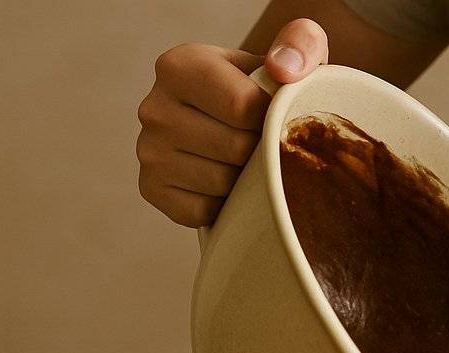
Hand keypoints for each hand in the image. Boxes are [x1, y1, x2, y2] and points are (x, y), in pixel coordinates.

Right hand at [136, 19, 328, 225]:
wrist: (243, 126)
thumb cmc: (271, 90)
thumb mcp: (293, 56)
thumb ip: (301, 43)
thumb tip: (283, 69)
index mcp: (180, 65)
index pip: (242, 107)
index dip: (272, 118)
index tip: (273, 114)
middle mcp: (153, 106)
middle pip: (235, 148)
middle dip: (261, 150)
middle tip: (261, 141)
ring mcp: (148, 151)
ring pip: (222, 182)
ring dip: (245, 179)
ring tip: (244, 160)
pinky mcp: (151, 189)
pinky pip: (204, 211)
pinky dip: (224, 204)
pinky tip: (227, 184)